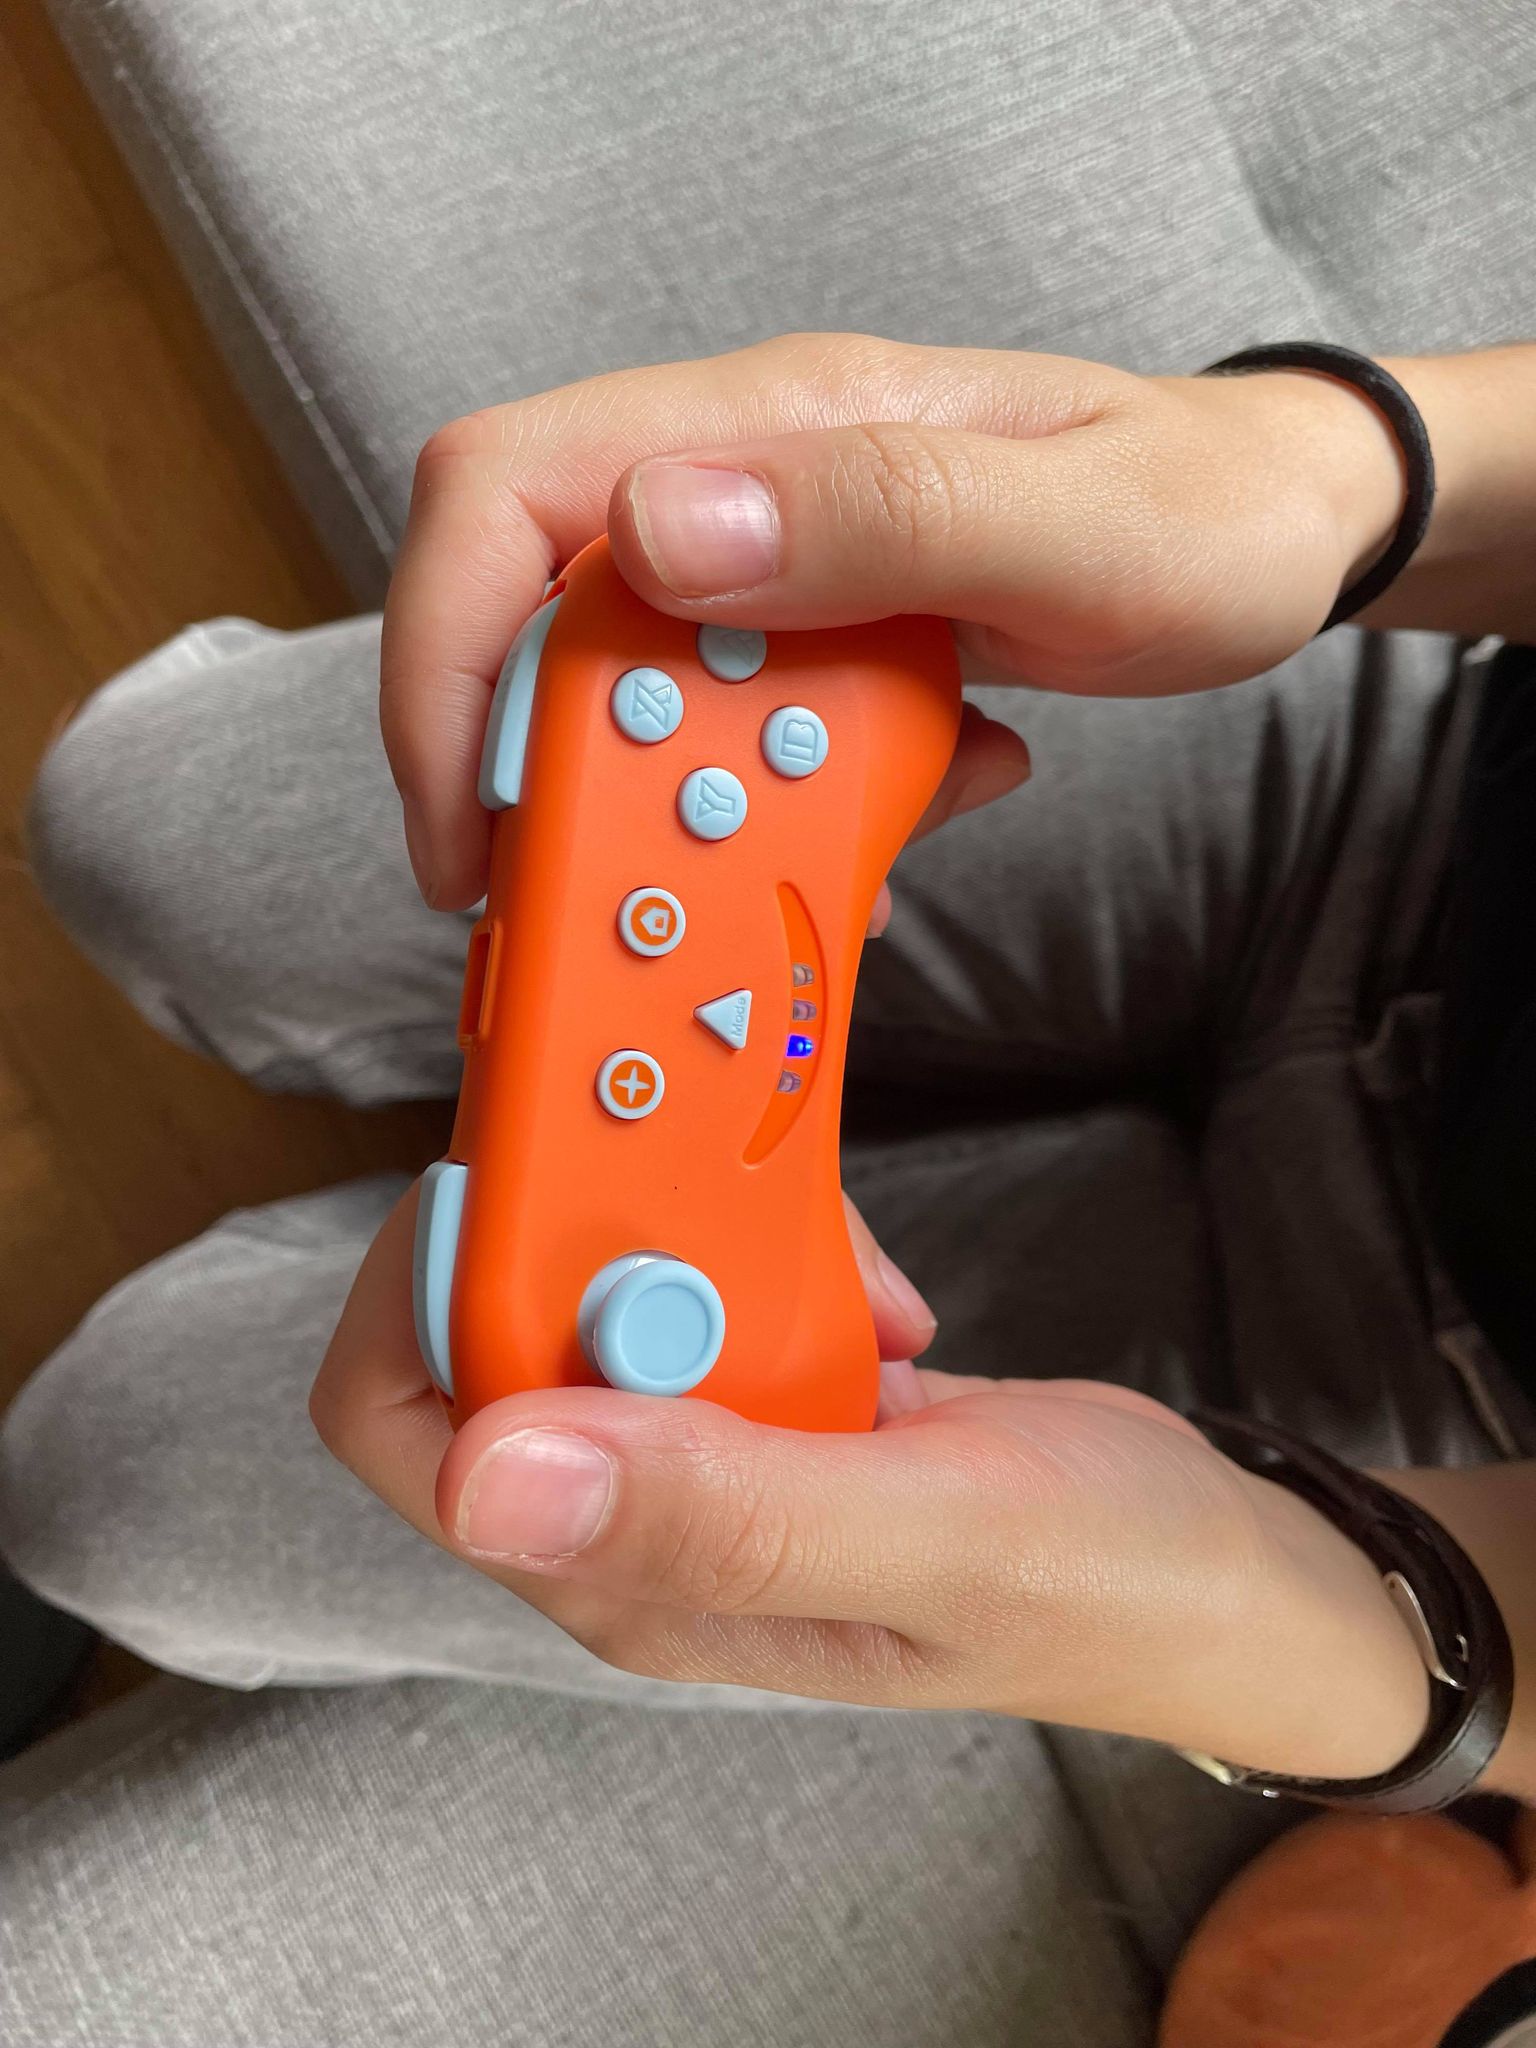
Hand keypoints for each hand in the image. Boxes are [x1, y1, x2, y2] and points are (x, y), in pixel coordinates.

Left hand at [312, 1187, 1429, 1779]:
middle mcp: (639, 1523)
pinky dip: (784, 1246)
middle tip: (751, 1223)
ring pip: (615, 1285)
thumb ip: (728, 1516)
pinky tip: (879, 1302)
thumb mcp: (932, 1541)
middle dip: (603, 1236)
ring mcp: (703, 1459)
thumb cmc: (1105, 1585)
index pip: (415, 1431)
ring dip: (717, 1237)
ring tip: (853, 1287)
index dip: (431, 1288)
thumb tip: (493, 1477)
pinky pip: (714, 1281)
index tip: (552, 1190)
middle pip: (502, 1328)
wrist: (1227, 1574)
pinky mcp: (767, 1402)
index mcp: (634, 1579)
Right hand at [383, 332, 1403, 906]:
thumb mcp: (1073, 527)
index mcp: (780, 424)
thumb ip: (876, 518)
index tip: (470, 818)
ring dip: (667, 814)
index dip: (443, 655)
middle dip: (538, 775)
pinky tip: (862, 848)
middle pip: (533, 612)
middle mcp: (749, 482)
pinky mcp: (809, 629)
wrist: (1280, 525)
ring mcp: (774, 560)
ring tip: (771, 886)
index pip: (509, 494)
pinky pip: (719, 730)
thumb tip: (656, 528)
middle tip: (589, 904)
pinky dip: (764, 819)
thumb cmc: (1204, 509)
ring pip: (621, 694)